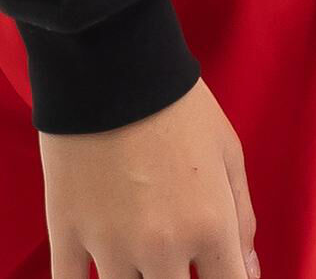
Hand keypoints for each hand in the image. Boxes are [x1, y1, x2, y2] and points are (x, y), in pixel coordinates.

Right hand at [41, 72, 258, 278]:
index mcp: (210, 226)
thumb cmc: (177, 100)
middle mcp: (162, 248)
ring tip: (138, 260)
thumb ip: (242, 217)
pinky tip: (95, 275)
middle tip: (171, 260)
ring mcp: (110, 245)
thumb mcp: (227, 150)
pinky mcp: (66, 231)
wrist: (110, 57)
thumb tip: (250, 271)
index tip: (214, 271)